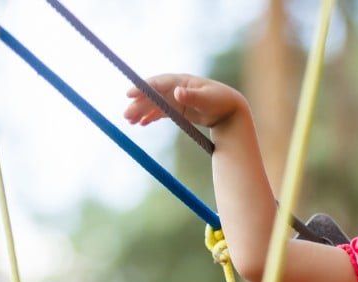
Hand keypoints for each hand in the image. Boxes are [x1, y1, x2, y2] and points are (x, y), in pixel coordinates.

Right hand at [123, 73, 246, 129]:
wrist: (231, 110)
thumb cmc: (222, 102)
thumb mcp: (208, 100)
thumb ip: (193, 96)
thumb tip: (177, 92)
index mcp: (181, 81)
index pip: (157, 83)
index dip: (142, 88)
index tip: (129, 94)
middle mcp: (175, 88)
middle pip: (152, 95)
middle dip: (138, 104)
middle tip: (126, 115)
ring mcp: (175, 99)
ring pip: (154, 105)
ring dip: (141, 112)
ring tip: (129, 121)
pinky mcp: (178, 109)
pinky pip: (160, 112)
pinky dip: (150, 117)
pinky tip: (141, 123)